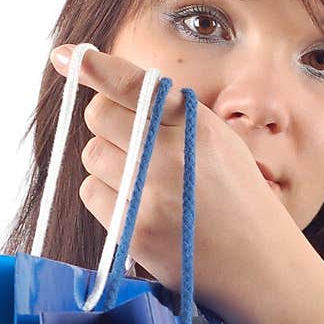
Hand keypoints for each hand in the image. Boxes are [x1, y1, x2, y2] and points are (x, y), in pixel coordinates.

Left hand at [49, 44, 289, 319]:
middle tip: (134, 144)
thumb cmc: (238, 201)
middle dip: (108, 123)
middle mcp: (170, 152)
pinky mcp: (134, 228)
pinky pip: (92, 193)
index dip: (94, 67)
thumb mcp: (220, 143)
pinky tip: (139, 208)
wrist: (260, 266)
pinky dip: (106, 197)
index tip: (64, 57)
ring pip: (91, 155)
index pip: (132, 84)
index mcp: (195, 123)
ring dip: (108, 164)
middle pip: (98, 115)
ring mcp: (149, 192)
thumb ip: (174, 115)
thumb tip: (112, 85)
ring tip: (146, 184)